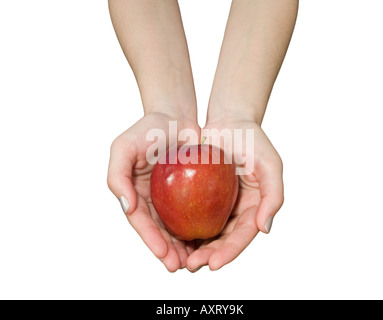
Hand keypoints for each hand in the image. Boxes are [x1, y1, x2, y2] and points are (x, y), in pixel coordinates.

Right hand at [107, 112, 199, 271]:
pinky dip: (199, 227)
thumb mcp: (124, 148)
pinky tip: (209, 239)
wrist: (175, 115)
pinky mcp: (189, 192)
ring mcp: (170, 197)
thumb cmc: (147, 129)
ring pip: (177, 227)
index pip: (141, 222)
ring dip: (183, 245)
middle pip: (159, 230)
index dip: (151, 240)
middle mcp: (151, 199)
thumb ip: (117, 176)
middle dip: (168, 251)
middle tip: (180, 265)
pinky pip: (195, 212)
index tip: (164, 255)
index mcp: (134, 193)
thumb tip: (126, 207)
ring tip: (194, 261)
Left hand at [186, 119, 283, 270]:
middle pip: (223, 240)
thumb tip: (265, 229)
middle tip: (191, 265)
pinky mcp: (202, 196)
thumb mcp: (270, 164)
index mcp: (255, 207)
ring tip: (179, 259)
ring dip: (194, 248)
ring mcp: (219, 204)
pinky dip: (184, 228)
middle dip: (209, 256)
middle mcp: (237, 210)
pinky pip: (193, 215)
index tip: (213, 263)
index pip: (243, 236)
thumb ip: (274, 196)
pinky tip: (171, 236)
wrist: (228, 121)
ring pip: (206, 232)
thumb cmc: (252, 139)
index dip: (230, 252)